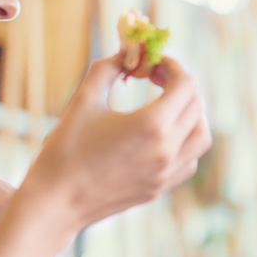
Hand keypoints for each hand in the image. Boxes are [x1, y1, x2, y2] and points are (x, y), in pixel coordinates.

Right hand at [19, 54, 210, 228]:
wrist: (55, 203)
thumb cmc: (64, 149)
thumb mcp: (84, 100)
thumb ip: (108, 69)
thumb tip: (126, 53)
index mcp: (152, 125)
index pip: (185, 84)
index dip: (172, 65)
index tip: (153, 62)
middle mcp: (167, 150)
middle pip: (196, 106)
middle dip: (178, 84)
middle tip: (154, 77)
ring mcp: (167, 173)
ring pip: (201, 135)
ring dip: (190, 113)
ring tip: (164, 104)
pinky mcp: (160, 188)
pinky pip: (189, 160)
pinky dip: (184, 141)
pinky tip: (159, 134)